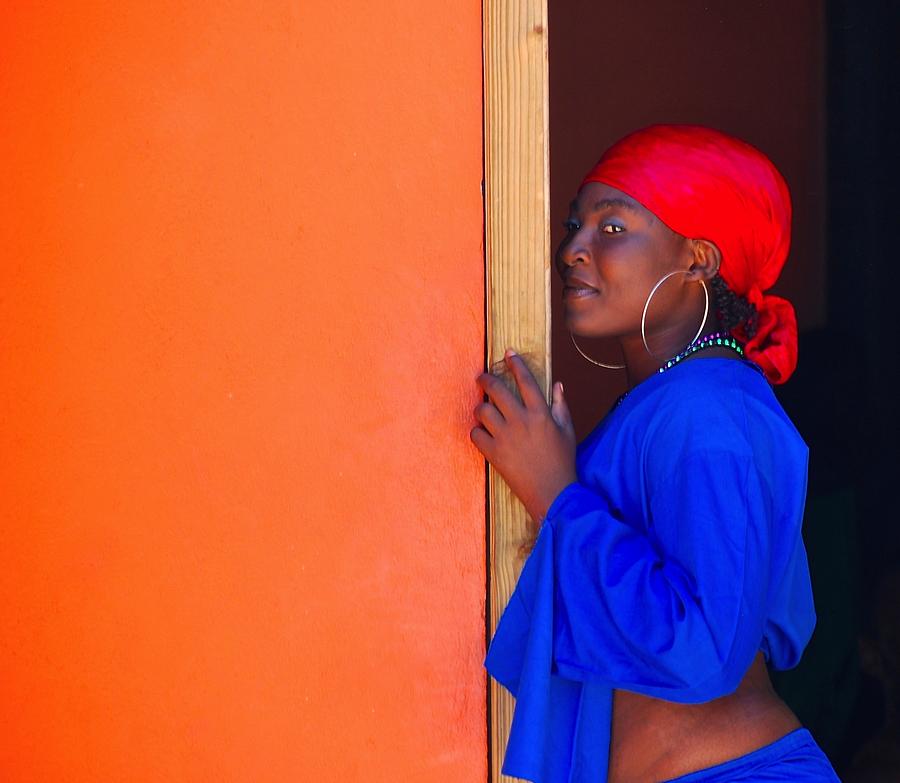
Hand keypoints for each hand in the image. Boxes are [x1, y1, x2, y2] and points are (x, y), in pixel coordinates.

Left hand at [470, 349, 577, 521]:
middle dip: (486, 380)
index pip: (525, 380)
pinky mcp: (494, 453)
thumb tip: (558, 385)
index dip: (515, 363)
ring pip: (482, 411)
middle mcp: (521, 421)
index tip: (507, 353)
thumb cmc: (562, 461)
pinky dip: (477, 432)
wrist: (552, 492)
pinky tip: (483, 433)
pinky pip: (475, 434)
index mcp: (541, 413)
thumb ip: (560, 406)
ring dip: (481, 408)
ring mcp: (505, 437)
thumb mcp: (567, 431)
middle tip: (481, 378)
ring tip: (483, 410)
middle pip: (496, 390)